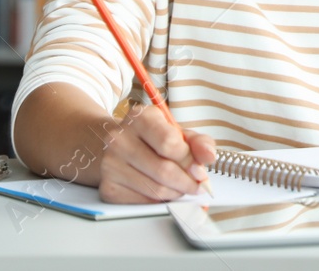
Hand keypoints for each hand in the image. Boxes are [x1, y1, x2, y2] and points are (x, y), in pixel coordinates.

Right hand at [95, 103, 217, 203]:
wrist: (115, 144)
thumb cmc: (150, 137)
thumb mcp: (175, 130)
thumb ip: (197, 142)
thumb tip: (209, 156)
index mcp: (140, 117)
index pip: (169, 143)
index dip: (189, 160)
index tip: (200, 170)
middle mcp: (119, 139)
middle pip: (163, 170)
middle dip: (187, 182)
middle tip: (198, 185)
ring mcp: (110, 165)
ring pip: (155, 189)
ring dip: (176, 192)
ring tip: (182, 186)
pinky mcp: (108, 188)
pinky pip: (144, 201)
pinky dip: (160, 200)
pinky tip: (164, 190)